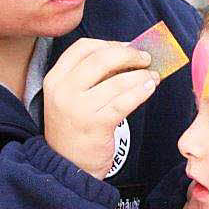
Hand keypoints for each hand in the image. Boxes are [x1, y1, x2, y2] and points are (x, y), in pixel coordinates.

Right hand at [43, 38, 158, 178]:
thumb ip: (92, 76)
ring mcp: (78, 108)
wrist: (67, 166)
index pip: (82, 47)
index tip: (128, 46)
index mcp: (55, 78)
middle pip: (102, 58)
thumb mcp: (72, 97)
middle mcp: (63, 90)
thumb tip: (128, 55)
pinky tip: (150, 88)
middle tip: (146, 58)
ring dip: (141, 75)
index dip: (109, 43)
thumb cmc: (76, 127)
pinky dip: (142, 91)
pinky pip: (125, 102)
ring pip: (118, 81)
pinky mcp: (96, 125)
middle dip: (129, 54)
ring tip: (152, 76)